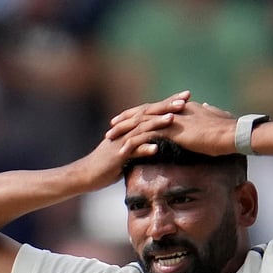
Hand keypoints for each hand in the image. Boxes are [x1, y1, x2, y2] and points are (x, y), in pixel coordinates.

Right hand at [69, 91, 191, 190]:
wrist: (86, 175)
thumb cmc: (107, 166)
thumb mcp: (128, 153)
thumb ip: (141, 147)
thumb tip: (158, 146)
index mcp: (130, 128)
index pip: (151, 111)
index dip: (168, 103)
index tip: (186, 97)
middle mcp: (126, 131)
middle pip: (148, 114)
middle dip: (167, 106)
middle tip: (185, 98)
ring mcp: (121, 142)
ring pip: (141, 129)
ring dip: (157, 123)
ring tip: (173, 118)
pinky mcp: (117, 156)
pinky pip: (132, 152)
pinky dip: (144, 149)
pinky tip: (156, 149)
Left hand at [107, 94, 239, 157]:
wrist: (233, 135)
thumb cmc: (229, 130)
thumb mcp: (216, 118)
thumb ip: (209, 111)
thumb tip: (206, 106)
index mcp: (182, 108)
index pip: (156, 108)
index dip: (142, 112)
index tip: (130, 117)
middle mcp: (173, 111)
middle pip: (143, 112)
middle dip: (126, 118)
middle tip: (112, 125)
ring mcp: (171, 120)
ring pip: (140, 123)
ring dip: (124, 130)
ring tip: (109, 138)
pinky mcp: (171, 132)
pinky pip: (145, 136)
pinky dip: (132, 142)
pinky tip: (122, 150)